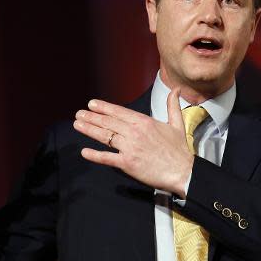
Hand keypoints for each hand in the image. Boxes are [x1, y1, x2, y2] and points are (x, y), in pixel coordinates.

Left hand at [73, 88, 193, 196]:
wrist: (183, 171)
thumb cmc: (179, 150)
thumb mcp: (177, 123)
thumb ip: (172, 105)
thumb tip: (175, 89)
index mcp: (144, 122)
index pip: (119, 112)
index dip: (103, 107)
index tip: (92, 104)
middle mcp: (134, 132)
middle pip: (108, 122)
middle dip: (92, 117)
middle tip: (79, 113)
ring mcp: (129, 147)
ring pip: (104, 136)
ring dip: (89, 130)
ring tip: (77, 124)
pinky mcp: (127, 163)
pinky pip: (107, 157)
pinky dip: (94, 155)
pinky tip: (85, 152)